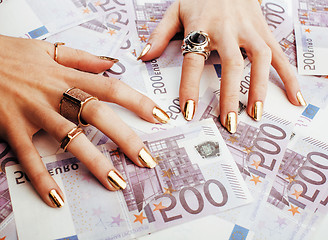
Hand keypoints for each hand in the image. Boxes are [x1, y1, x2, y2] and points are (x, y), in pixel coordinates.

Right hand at [0, 35, 168, 206]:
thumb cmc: (11, 54)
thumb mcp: (49, 49)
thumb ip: (83, 58)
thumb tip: (113, 63)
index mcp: (67, 75)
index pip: (112, 88)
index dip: (139, 102)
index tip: (161, 117)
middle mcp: (55, 94)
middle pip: (99, 115)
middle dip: (126, 138)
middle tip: (147, 160)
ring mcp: (34, 112)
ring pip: (70, 138)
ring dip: (95, 162)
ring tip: (116, 183)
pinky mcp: (11, 127)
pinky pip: (29, 157)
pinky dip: (42, 179)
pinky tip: (58, 199)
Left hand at [138, 0, 305, 132]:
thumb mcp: (175, 10)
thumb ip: (160, 34)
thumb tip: (143, 57)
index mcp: (201, 27)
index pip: (193, 61)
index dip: (191, 87)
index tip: (189, 112)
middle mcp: (227, 30)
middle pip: (231, 65)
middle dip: (230, 95)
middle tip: (228, 123)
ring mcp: (249, 30)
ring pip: (259, 60)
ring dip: (259, 89)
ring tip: (255, 114)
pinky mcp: (264, 31)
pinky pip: (279, 55)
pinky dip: (289, 76)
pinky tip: (294, 97)